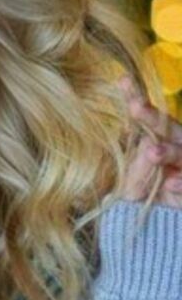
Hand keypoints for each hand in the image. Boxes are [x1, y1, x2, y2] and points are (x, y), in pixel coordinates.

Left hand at [118, 76, 181, 207]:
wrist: (167, 218)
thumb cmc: (148, 192)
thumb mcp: (132, 181)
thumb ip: (132, 166)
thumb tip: (131, 146)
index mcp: (160, 139)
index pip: (148, 117)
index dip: (137, 97)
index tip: (123, 81)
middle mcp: (177, 146)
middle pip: (167, 128)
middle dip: (152, 117)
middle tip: (135, 107)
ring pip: (181, 153)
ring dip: (168, 152)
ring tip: (152, 152)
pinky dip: (181, 183)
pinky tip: (171, 183)